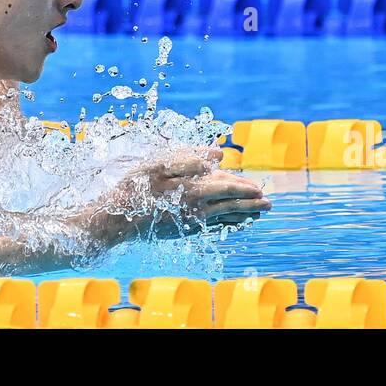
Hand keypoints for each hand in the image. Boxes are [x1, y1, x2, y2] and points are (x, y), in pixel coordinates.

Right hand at [86, 147, 271, 242]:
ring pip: (224, 219)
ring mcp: (191, 223)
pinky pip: (214, 228)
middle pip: (231, 206)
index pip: (228, 188)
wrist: (116, 218)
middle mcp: (196, 210)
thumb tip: (218, 155)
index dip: (245, 187)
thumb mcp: (159, 163)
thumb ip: (190, 158)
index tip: (260, 188)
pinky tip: (233, 224)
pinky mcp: (184, 230)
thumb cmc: (136, 186)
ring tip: (258, 214)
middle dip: (251, 204)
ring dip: (243, 216)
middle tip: (269, 204)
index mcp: (193, 190)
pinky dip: (228, 224)